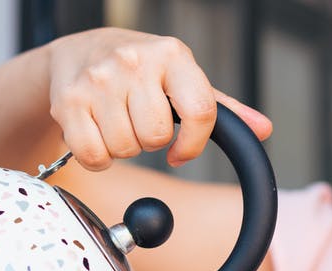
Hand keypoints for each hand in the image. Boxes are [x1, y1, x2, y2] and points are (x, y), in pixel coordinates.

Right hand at [46, 27, 271, 170]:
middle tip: (139, 123)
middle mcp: (135, 62)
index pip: (201, 111)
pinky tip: (96, 134)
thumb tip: (263, 129)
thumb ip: (222, 108)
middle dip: (150, 141)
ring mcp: (99, 80)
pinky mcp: (69, 101)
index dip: (194, 144)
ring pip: (125, 149)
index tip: (182, 153)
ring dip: (123, 147)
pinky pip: (94, 156)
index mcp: (173, 55)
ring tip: (117, 122)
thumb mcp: (182, 79)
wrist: (78, 51)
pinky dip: (97, 158)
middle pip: (157, 137)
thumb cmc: (139, 71)